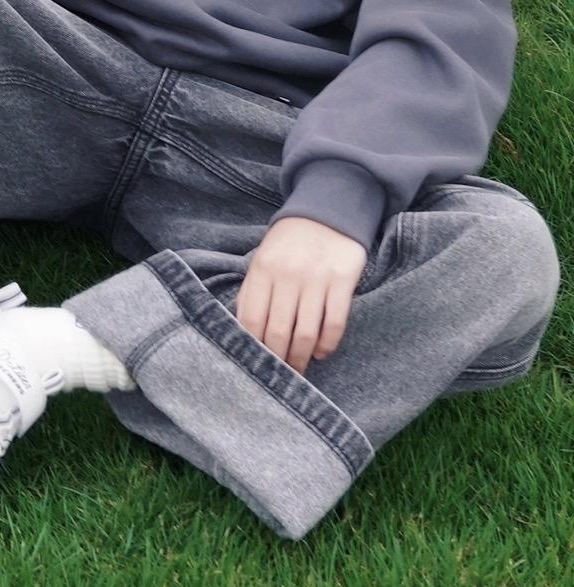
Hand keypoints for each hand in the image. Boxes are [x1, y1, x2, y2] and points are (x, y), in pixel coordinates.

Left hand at [236, 215, 368, 371]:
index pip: (251, 318)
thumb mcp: (263, 258)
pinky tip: (321, 352)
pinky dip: (327, 345)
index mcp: (262, 269)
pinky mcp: (342, 282)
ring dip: (301, 358)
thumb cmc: (289, 243)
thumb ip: (253, 291)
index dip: (253, 346)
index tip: (255, 364)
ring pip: (306, 333)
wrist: (327, 211)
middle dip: (278, 360)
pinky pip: (334, 323)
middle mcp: (287, 275)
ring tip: (299, 369)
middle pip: (278, 331)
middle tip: (279, 376)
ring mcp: (315, 279)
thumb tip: (244, 330)